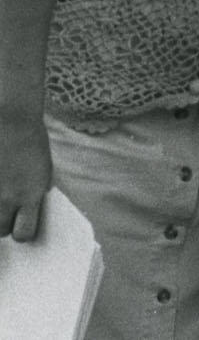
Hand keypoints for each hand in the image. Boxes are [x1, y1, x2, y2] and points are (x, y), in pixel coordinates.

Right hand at [0, 111, 51, 242]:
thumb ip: (34, 192)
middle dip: (1, 224)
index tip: (19, 224)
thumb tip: (28, 210)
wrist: (11, 117)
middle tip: (3, 211)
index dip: (21, 231)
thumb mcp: (41, 168)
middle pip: (0, 232)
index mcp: (32, 194)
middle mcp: (8, 198)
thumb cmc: (29, 138)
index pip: (24, 233)